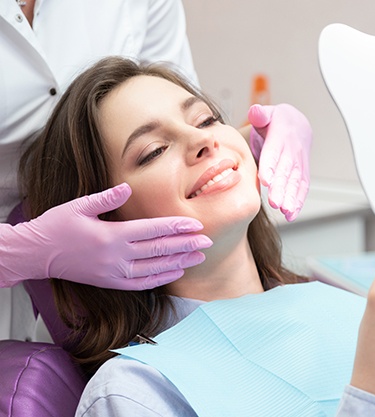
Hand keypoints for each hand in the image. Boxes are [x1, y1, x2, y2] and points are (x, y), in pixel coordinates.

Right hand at [0, 183, 211, 289]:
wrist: (36, 254)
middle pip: (159, 250)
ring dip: (180, 262)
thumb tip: (127, 188)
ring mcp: (114, 273)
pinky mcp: (110, 283)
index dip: (177, 228)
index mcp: (111, 235)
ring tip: (199, 257)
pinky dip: (161, 278)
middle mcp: (116, 257)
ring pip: (155, 269)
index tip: (197, 225)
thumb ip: (106, 198)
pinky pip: (142, 284)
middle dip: (186, 245)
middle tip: (208, 241)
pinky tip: (176, 272)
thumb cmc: (57, 226)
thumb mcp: (79, 206)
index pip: (153, 230)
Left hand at [248, 103, 311, 221]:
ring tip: (284, 211)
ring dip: (291, 198)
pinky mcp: (302, 173)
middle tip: (274, 202)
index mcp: (281, 136)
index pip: (275, 152)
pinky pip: (302, 188)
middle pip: (286, 171)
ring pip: (295, 182)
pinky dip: (298, 202)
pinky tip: (290, 215)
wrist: (297, 124)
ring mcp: (299, 163)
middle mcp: (292, 151)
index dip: (271, 165)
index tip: (265, 180)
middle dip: (281, 187)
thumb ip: (260, 114)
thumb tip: (255, 112)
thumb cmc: (276, 122)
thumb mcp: (267, 113)